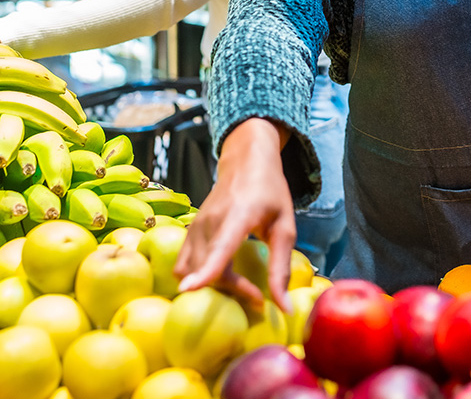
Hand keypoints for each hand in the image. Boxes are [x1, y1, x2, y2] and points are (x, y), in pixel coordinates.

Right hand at [174, 118, 296, 311]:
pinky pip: (185, 263)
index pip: (219, 247)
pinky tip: (220, 275)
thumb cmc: (270, 192)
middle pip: (206, 267)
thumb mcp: (285, 227)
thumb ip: (281, 268)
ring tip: (238, 284)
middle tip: (256, 295)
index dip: (205, 272)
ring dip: (211, 285)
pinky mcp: (189, 230)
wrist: (246, 161)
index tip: (189, 291)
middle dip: (229, 289)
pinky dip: (198, 276)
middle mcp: (211, 220)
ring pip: (191, 269)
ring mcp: (196, 224)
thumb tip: (283, 309)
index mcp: (239, 215)